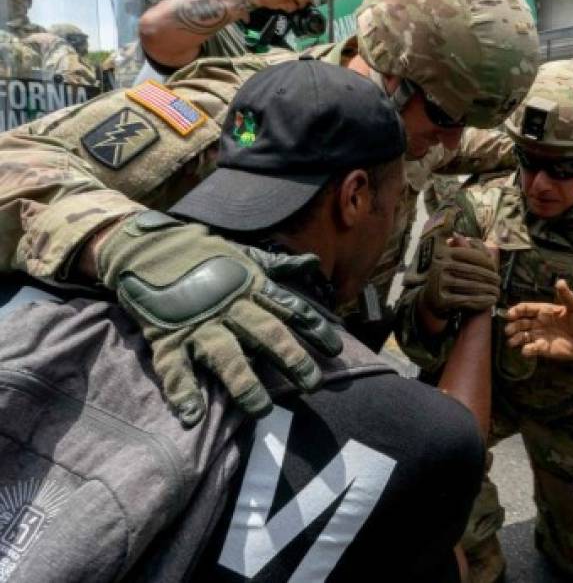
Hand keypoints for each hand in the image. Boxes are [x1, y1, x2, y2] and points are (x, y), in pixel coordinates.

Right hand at [98, 211, 337, 425]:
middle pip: (267, 333)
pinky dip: (182, 391)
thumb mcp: (244, 255)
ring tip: (262, 409)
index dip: (316, 329)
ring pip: (226, 355)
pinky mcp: (167, 337)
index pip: (291, 309)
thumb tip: (312, 263)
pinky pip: (175, 367)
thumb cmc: (203, 254)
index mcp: (251, 287)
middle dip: (292, 358)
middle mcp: (230, 306)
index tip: (337, 350)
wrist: (148, 245)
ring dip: (244, 383)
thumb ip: (278, 265)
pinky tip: (192, 416)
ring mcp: (198, 323)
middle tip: (313, 384)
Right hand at [421, 234, 500, 317]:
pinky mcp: (441, 300)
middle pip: (472, 271)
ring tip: (497, 291)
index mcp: (443, 253)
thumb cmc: (445, 275)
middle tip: (499, 282)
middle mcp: (439, 266)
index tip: (495, 268)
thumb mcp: (450, 258)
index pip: (470, 255)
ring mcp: (439, 283)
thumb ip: (465, 248)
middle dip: (489, 277)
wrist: (428, 299)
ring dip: (488, 290)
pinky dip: (481, 301)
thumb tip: (476, 240)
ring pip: (471, 286)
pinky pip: (467, 300)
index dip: (486, 262)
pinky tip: (491, 301)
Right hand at [505, 279, 572, 359]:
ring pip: (522, 336)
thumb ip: (567, 295)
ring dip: (515, 339)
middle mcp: (539, 323)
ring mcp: (540, 336)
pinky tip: (527, 350)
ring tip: (512, 342)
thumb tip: (560, 281)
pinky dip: (526, 350)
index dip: (516, 310)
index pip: (526, 309)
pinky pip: (531, 349)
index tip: (510, 314)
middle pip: (520, 323)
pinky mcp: (543, 349)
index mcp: (544, 311)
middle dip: (512, 326)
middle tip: (508, 330)